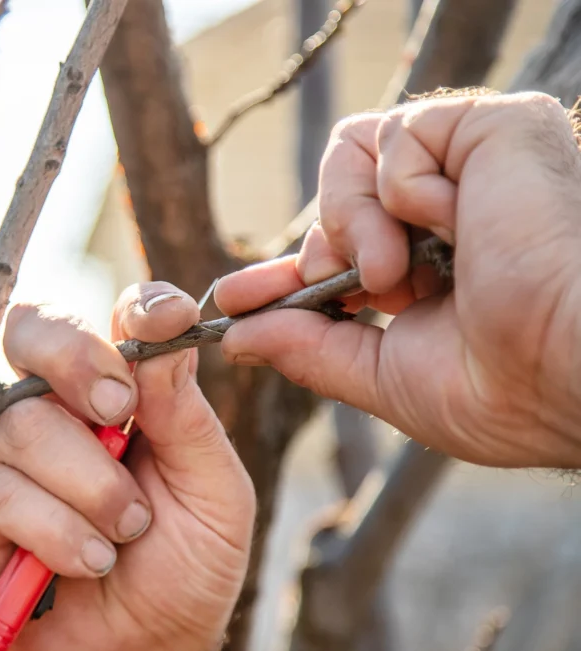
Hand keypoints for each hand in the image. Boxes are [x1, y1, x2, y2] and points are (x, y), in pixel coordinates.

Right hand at [0, 286, 253, 650]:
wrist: (149, 650)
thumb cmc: (186, 564)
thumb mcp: (213, 489)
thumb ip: (187, 414)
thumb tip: (162, 336)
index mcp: (114, 392)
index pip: (107, 318)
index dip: (133, 306)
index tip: (165, 320)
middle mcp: (52, 410)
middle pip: (32, 332)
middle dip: (79, 363)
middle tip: (120, 414)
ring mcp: (5, 457)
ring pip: (25, 424)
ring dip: (90, 486)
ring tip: (124, 532)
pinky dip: (55, 531)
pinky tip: (87, 560)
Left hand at [215, 90, 580, 468]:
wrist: (569, 372)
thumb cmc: (502, 390)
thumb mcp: (382, 377)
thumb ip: (308, 350)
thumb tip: (239, 338)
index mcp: (436, 267)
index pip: (338, 246)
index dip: (287, 269)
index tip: (234, 298)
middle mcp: (454, 210)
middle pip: (338, 189)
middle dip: (320, 248)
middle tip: (355, 285)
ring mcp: (472, 168)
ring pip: (353, 150)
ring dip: (353, 218)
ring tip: (393, 270)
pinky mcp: (495, 128)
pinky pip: (395, 133)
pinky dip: (403, 187)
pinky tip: (448, 226)